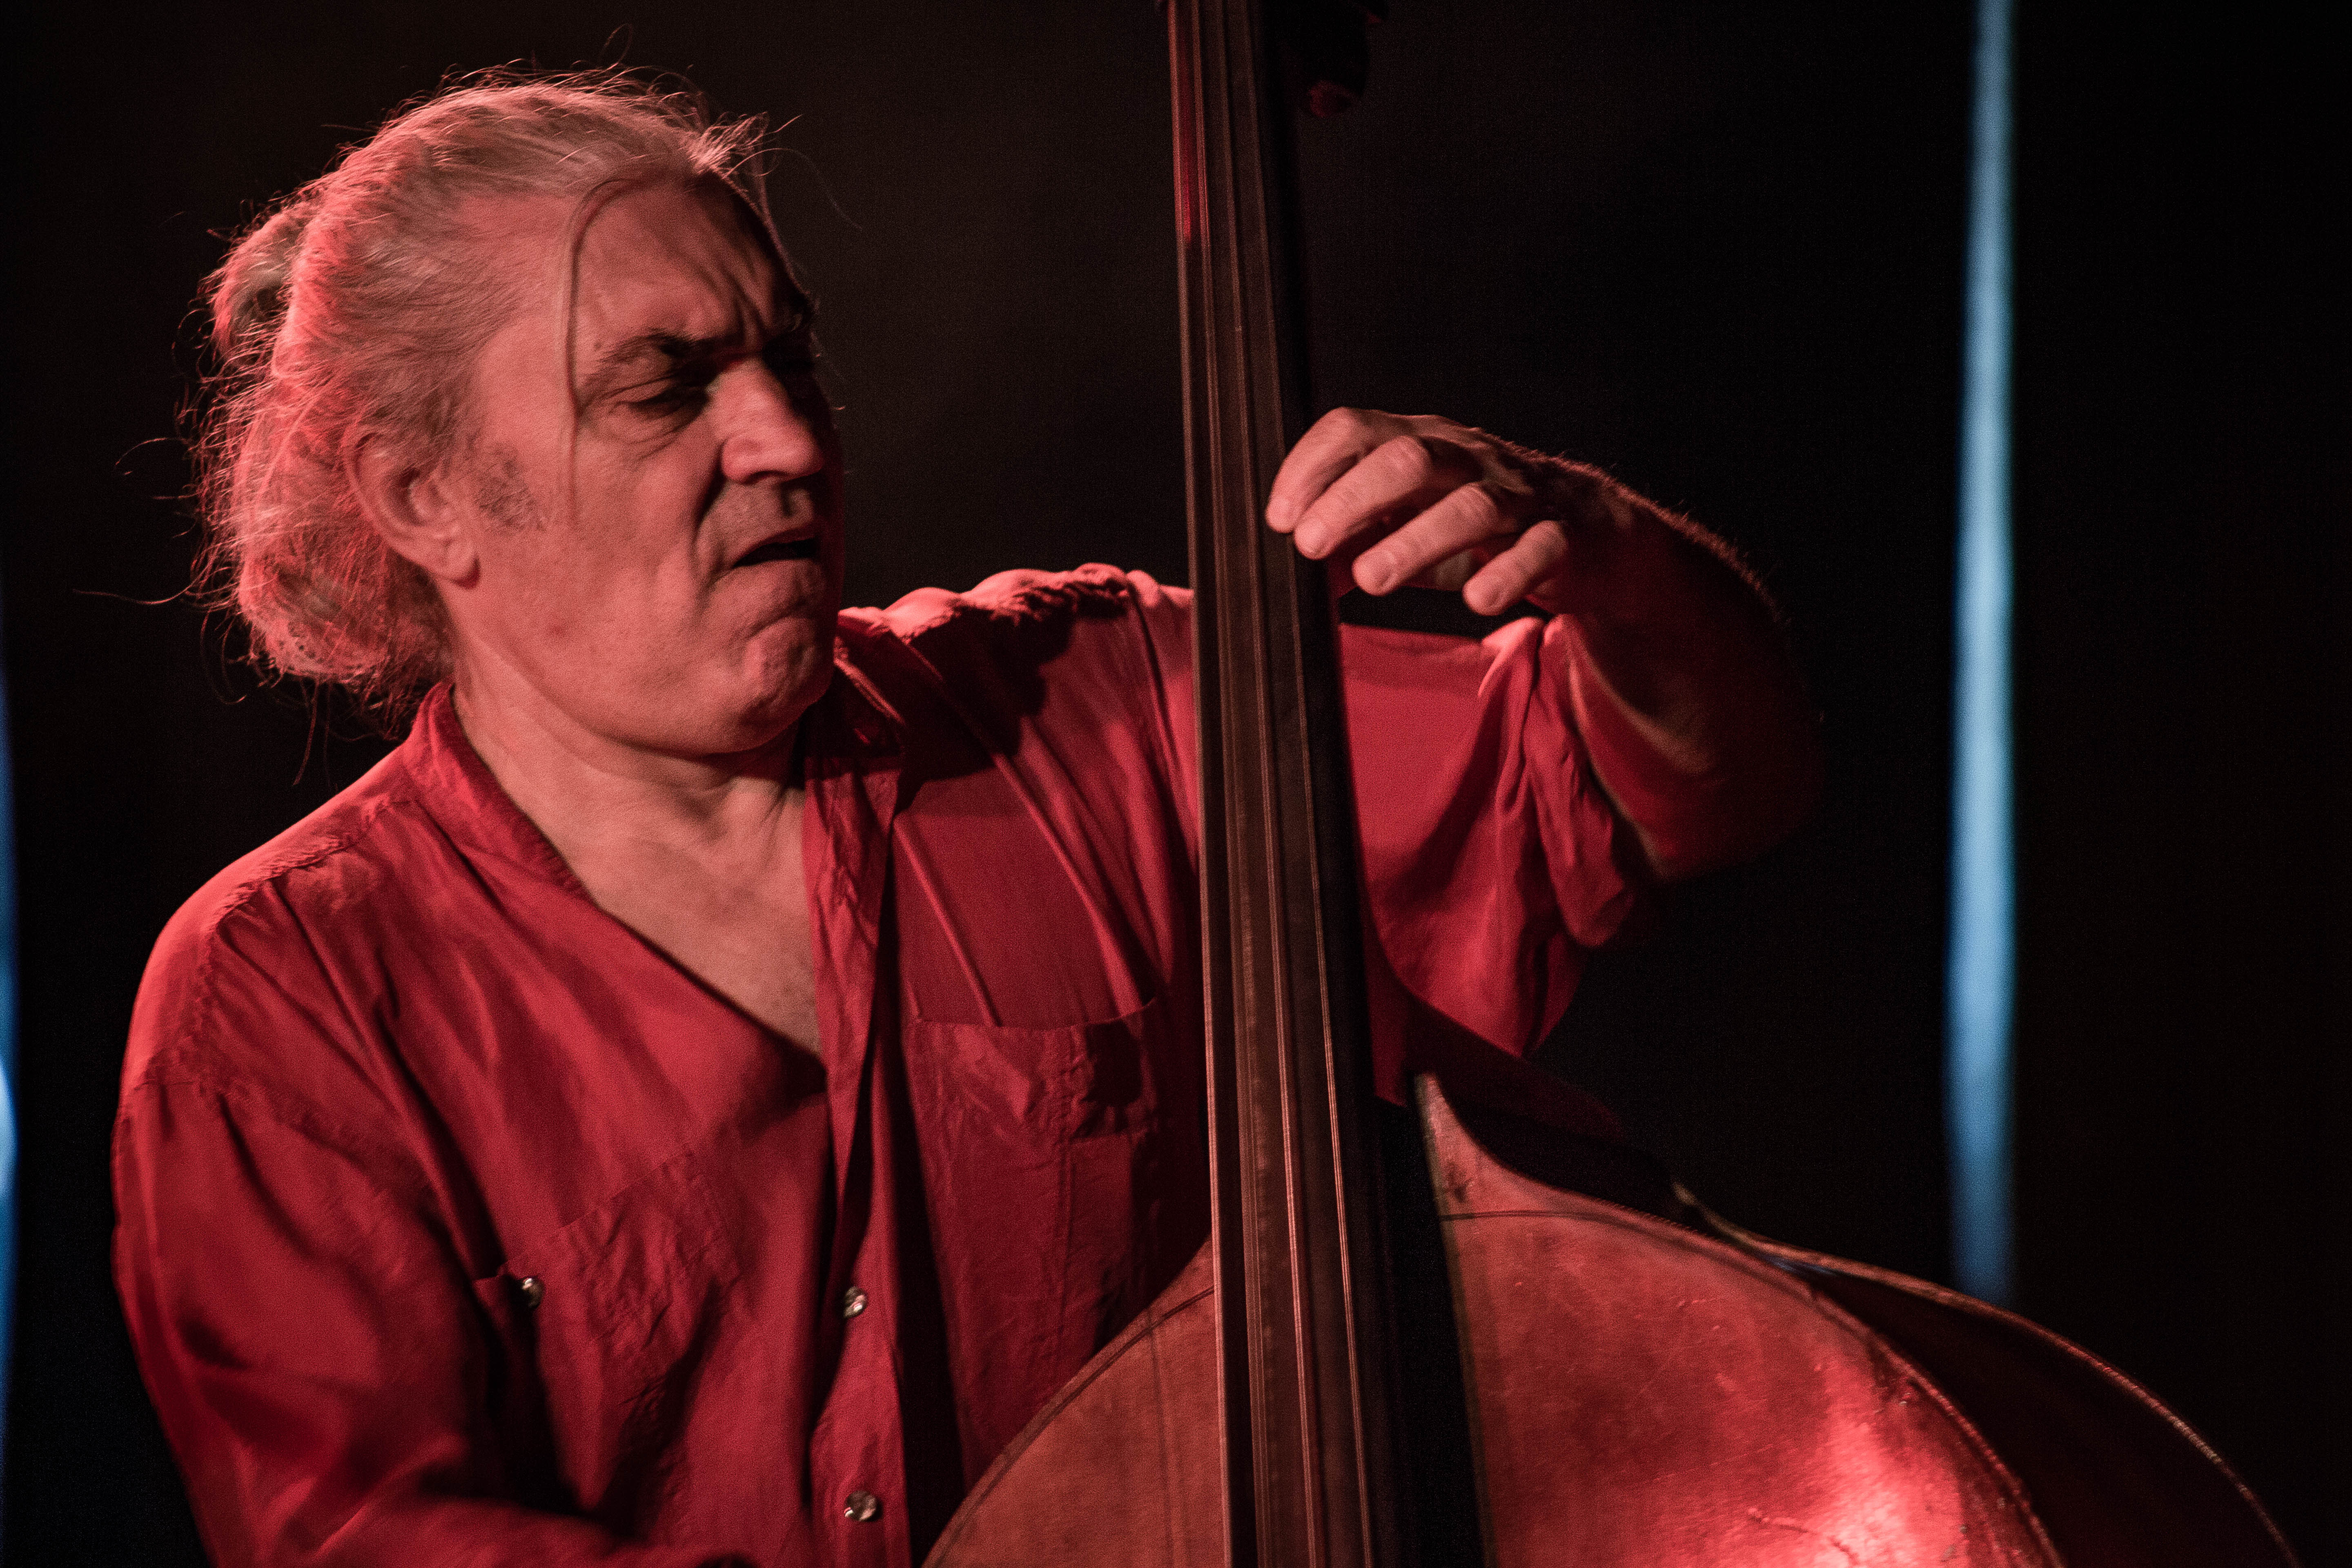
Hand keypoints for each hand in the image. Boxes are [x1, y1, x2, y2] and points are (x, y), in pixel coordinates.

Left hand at [1265, 409, 1644, 617]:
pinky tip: (1478, 599)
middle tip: (1311, 545)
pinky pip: (1538, 550)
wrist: (1591, 537)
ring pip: (1471, 505)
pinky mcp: (1562, 539)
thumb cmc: (1480, 531)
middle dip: (1353, 498)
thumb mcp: (1408, 526)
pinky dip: (1507, 574)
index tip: (1280, 518)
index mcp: (1422, 445)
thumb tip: (1283, 574)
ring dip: (1415, 540)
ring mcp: (1520, 497)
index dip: (1312, 466)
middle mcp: (1468, 459)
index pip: (1358, 429)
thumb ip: (1349, 543)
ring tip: (1372, 579)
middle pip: (1408, 458)